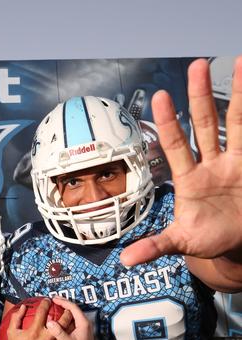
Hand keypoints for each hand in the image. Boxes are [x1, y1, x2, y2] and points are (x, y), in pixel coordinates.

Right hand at [2, 299, 64, 339]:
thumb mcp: (12, 333)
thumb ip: (17, 318)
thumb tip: (24, 306)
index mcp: (34, 332)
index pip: (42, 313)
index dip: (45, 304)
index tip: (46, 300)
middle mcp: (45, 338)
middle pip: (59, 320)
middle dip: (63, 309)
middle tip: (62, 305)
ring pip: (65, 330)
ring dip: (68, 320)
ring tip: (68, 313)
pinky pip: (66, 339)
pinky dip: (68, 331)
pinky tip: (68, 327)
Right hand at [45, 297, 93, 339]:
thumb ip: (58, 333)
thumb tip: (50, 323)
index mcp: (83, 323)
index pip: (73, 307)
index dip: (63, 302)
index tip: (54, 299)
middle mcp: (85, 323)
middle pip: (74, 308)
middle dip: (64, 303)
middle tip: (54, 300)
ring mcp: (84, 327)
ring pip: (74, 313)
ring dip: (65, 308)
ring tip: (55, 306)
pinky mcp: (81, 331)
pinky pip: (73, 318)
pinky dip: (66, 315)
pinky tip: (59, 317)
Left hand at [121, 57, 241, 266]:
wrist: (235, 244)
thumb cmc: (205, 239)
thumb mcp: (180, 242)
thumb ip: (156, 246)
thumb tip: (124, 261)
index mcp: (189, 179)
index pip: (175, 144)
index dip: (167, 122)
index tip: (159, 96)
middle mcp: (211, 164)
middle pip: (205, 123)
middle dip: (200, 96)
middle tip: (196, 65)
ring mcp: (236, 163)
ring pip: (237, 123)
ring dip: (241, 95)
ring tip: (240, 63)